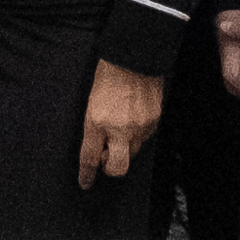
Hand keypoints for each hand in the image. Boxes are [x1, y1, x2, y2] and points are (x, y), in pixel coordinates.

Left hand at [75, 61, 163, 187]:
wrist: (134, 56)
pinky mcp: (154, 120)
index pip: (89, 157)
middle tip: (105, 158)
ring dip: (125, 147)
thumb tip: (99, 146)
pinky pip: (145, 137)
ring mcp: (139, 126)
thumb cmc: (109, 74)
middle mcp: (118, 128)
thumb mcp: (91, 102)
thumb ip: (94, 127)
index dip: (86, 174)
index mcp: (96, 121)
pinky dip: (138, 133)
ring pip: (133, 152)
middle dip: (110, 169)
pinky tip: (133, 117)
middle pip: (116, 167)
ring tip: (120, 127)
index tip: (85, 183)